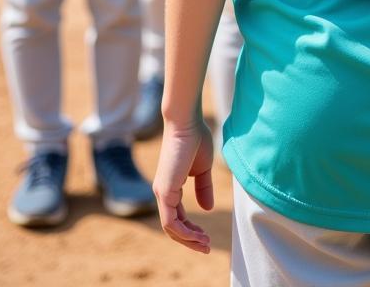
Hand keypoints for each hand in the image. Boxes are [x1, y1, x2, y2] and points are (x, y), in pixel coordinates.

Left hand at [154, 114, 214, 253]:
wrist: (186, 122)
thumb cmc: (195, 138)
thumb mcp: (203, 169)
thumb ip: (204, 189)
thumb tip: (207, 209)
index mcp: (171, 187)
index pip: (177, 217)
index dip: (191, 230)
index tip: (206, 236)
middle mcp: (163, 192)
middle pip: (173, 227)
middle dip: (190, 240)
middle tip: (206, 246)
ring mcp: (162, 193)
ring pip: (171, 228)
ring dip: (188, 239)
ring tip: (205, 244)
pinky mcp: (165, 191)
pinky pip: (171, 221)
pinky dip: (184, 232)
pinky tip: (197, 236)